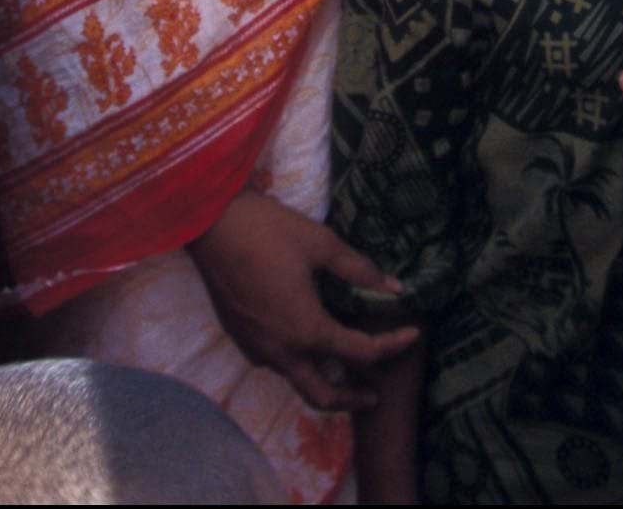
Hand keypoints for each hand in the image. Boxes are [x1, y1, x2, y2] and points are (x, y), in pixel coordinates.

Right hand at [185, 192, 419, 413]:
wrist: (209, 224)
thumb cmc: (268, 230)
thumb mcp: (321, 244)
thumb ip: (359, 270)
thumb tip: (394, 287)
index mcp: (307, 329)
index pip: (360, 352)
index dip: (392, 345)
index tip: (413, 334)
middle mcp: (281, 350)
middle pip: (323, 394)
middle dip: (352, 399)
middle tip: (374, 394)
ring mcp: (256, 348)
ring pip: (295, 380)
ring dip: (323, 380)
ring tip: (344, 365)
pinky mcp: (240, 337)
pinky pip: (275, 361)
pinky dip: (298, 362)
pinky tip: (307, 340)